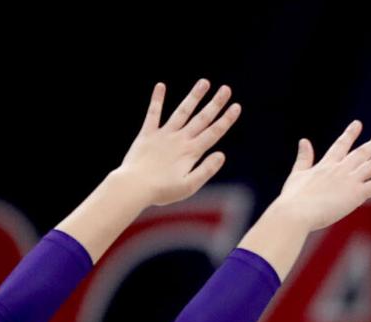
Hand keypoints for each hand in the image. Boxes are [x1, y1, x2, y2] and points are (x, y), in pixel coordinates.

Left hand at [112, 80, 240, 206]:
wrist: (134, 186)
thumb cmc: (162, 191)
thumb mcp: (189, 186)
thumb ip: (206, 170)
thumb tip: (221, 154)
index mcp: (191, 152)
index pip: (213, 132)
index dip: (226, 119)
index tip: (236, 106)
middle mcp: (180, 139)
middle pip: (201, 118)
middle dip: (215, 103)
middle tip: (226, 89)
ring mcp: (163, 135)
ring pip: (182, 111)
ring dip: (194, 97)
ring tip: (204, 82)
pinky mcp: (147, 134)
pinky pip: (153, 113)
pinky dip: (157, 99)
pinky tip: (160, 85)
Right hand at [266, 120, 370, 232]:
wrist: (296, 212)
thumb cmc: (293, 199)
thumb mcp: (297, 175)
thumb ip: (303, 158)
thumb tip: (304, 141)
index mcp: (325, 165)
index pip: (341, 145)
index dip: (350, 134)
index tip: (358, 124)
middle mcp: (340, 169)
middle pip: (363, 151)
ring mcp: (350, 180)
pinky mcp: (357, 193)